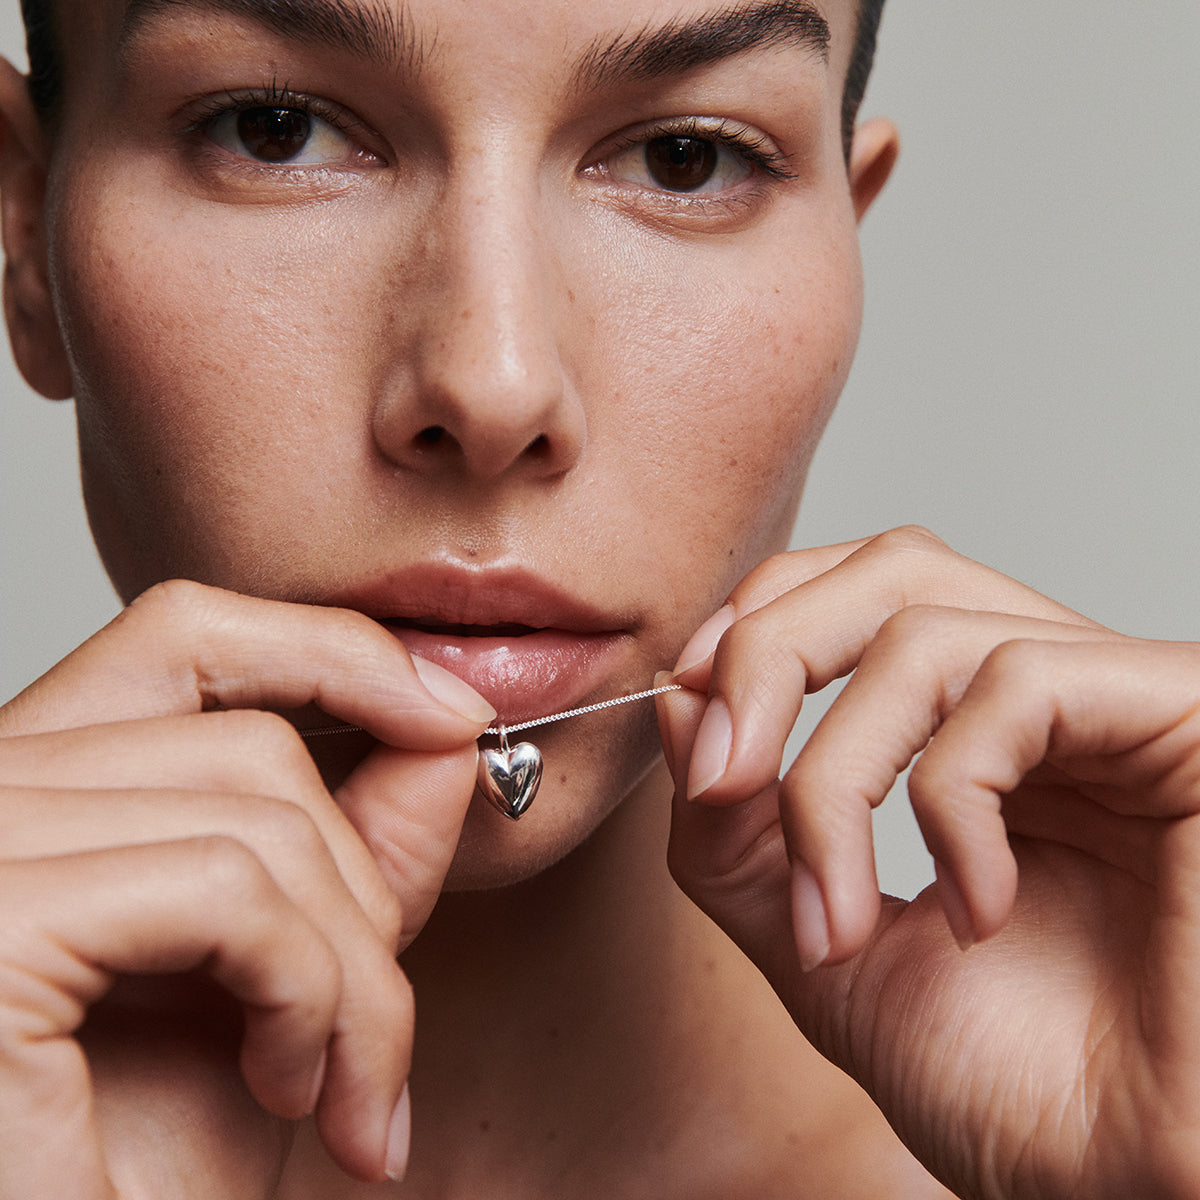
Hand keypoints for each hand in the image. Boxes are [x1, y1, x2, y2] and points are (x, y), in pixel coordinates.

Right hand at [0, 581, 493, 1195]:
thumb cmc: (148, 1166)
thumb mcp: (281, 981)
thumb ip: (360, 846)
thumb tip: (447, 728)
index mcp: (33, 789)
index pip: (187, 637)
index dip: (334, 654)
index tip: (453, 719)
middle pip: (249, 739)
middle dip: (363, 887)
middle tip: (375, 1038)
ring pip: (260, 812)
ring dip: (351, 971)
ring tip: (340, 1093)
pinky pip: (230, 889)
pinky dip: (309, 993)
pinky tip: (288, 1093)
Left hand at [659, 528, 1199, 1198]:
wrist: (1138, 1193)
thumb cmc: (1016, 1090)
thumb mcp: (824, 949)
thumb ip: (739, 836)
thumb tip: (681, 697)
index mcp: (986, 737)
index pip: (864, 593)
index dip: (761, 624)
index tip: (689, 710)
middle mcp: (1059, 703)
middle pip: (893, 569)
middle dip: (771, 655)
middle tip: (718, 779)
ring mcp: (1121, 706)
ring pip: (926, 631)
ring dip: (834, 780)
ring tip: (838, 919)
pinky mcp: (1185, 718)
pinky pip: (1020, 684)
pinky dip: (950, 802)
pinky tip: (977, 909)